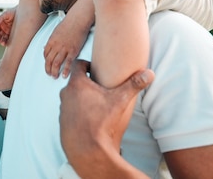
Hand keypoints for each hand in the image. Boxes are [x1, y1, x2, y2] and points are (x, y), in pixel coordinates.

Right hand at [0, 7, 15, 45]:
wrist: (22, 12)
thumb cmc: (13, 12)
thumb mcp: (6, 13)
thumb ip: (0, 18)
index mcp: (0, 24)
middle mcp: (3, 29)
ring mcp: (7, 32)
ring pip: (3, 38)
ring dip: (1, 41)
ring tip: (2, 43)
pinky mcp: (12, 34)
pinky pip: (9, 39)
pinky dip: (6, 42)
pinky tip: (6, 43)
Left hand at [43, 17, 86, 77]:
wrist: (78, 20)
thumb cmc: (68, 24)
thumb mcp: (56, 32)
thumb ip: (51, 40)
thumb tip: (46, 46)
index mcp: (51, 41)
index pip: (45, 54)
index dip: (45, 61)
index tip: (47, 64)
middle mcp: (56, 46)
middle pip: (49, 60)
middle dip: (48, 69)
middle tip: (49, 74)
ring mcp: (64, 49)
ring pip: (56, 63)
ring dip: (54, 71)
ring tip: (55, 76)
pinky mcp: (73, 51)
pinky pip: (68, 63)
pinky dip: (65, 70)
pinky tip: (64, 75)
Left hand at [59, 60, 153, 177]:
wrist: (87, 149)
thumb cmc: (102, 122)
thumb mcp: (120, 101)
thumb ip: (134, 85)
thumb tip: (150, 73)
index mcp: (77, 84)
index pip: (77, 64)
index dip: (86, 64)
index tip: (94, 68)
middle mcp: (65, 93)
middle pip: (75, 81)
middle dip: (86, 82)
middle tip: (98, 86)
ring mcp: (62, 108)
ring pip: (71, 97)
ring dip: (81, 98)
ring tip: (95, 104)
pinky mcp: (62, 121)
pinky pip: (70, 111)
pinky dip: (77, 112)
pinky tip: (89, 118)